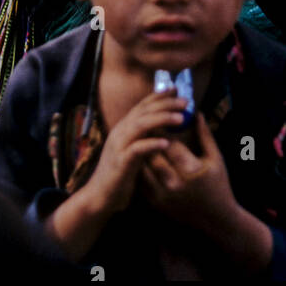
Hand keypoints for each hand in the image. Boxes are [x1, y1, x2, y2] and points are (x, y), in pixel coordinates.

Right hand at [87, 88, 187, 215]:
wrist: (100, 196)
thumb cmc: (120, 174)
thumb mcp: (133, 151)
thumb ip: (144, 138)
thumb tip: (163, 129)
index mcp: (123, 127)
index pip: (142, 105)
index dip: (159, 95)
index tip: (176, 89)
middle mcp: (120, 132)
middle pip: (144, 111)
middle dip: (166, 103)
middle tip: (185, 101)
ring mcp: (119, 146)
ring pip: (140, 125)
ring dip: (162, 119)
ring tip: (180, 118)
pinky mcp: (120, 162)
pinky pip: (137, 149)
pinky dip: (151, 144)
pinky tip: (166, 143)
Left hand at [139, 111, 236, 230]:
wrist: (215, 220)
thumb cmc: (218, 185)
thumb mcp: (216, 158)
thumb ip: (205, 135)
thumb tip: (196, 112)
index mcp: (191, 171)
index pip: (170, 144)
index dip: (163, 128)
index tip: (159, 116)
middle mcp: (174, 184)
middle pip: (152, 154)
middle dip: (148, 138)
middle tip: (145, 123)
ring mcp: (162, 196)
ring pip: (143, 167)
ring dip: (141, 152)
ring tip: (140, 138)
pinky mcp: (155, 204)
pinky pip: (141, 181)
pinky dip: (139, 167)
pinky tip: (140, 157)